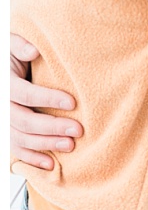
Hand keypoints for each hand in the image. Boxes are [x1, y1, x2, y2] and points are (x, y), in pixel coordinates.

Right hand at [10, 34, 82, 169]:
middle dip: (52, 127)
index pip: (25, 94)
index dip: (48, 99)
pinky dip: (32, 159)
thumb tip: (34, 50)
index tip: (73, 103)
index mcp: (4, 83)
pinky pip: (16, 149)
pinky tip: (50, 164)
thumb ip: (21, 46)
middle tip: (78, 130)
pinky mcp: (7, 131)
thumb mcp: (12, 44)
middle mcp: (1, 104)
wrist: (4, 66)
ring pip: (20, 138)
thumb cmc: (12, 53)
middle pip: (23, 121)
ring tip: (71, 145)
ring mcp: (3, 121)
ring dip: (46, 145)